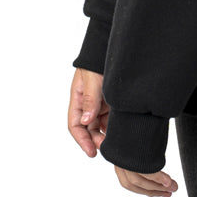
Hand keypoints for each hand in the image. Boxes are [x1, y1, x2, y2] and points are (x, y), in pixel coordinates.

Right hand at [69, 68, 178, 195]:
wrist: (111, 45)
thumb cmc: (98, 59)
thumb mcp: (92, 79)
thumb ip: (90, 99)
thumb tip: (86, 121)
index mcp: (78, 98)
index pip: (75, 125)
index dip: (82, 141)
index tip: (91, 152)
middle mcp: (88, 103)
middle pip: (88, 129)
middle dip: (96, 140)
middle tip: (107, 147)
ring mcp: (100, 102)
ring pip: (100, 125)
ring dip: (106, 134)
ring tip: (116, 140)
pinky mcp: (112, 101)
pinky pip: (111, 118)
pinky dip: (115, 126)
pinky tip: (122, 130)